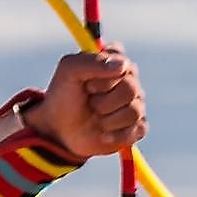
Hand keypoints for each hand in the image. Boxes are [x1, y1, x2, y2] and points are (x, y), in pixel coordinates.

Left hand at [24, 43, 145, 161]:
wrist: (58, 131)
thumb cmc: (63, 97)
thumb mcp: (68, 72)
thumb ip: (91, 62)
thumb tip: (122, 66)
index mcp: (115, 61)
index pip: (122, 63)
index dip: (102, 77)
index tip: (87, 84)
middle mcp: (130, 80)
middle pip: (130, 88)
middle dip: (103, 101)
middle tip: (89, 103)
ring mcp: (135, 103)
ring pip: (134, 111)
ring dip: (107, 120)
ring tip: (94, 118)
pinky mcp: (137, 127)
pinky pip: (138, 130)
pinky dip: (116, 135)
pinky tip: (103, 135)